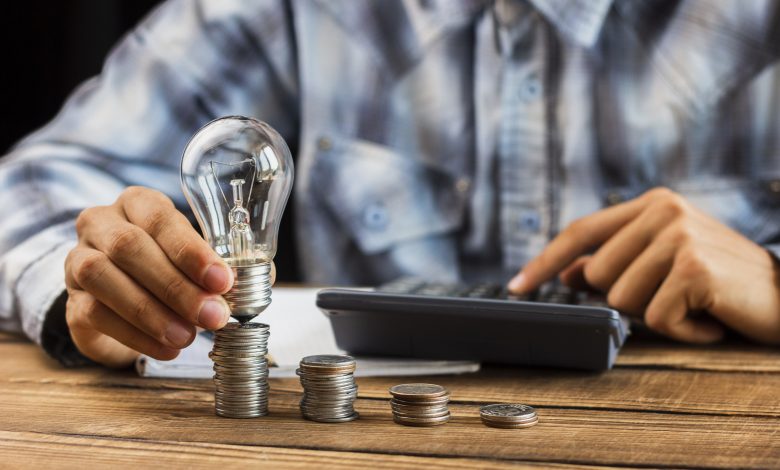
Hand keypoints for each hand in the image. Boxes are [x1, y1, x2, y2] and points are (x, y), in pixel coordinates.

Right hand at [65, 186, 233, 366]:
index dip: (191, 251)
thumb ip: (226, 266)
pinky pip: (95, 313)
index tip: (222, 280)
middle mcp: (101, 224)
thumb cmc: (167, 268)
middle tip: (213, 316)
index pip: (160, 218)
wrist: (121, 300)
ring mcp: (78, 260)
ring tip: (188, 336)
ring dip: (151, 312)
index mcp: (138, 204)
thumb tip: (260, 279)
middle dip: (176, 286)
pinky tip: (167, 347)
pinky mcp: (71, 300)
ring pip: (103, 277)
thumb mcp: (196, 260)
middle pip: (130, 247)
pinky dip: (135, 335)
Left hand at [508, 188, 779, 344]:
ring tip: (696, 305)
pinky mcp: (694, 269)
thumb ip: (615, 263)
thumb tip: (567, 274)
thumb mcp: (664, 266)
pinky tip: (710, 319)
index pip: (581, 231)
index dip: (544, 261)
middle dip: (632, 299)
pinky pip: (656, 319)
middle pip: (598, 277)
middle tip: (677, 295)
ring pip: (622, 300)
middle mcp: (664, 211)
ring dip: (658, 315)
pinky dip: (682, 332)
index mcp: (653, 203)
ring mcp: (679, 236)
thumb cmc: (723, 283)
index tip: (515, 286)